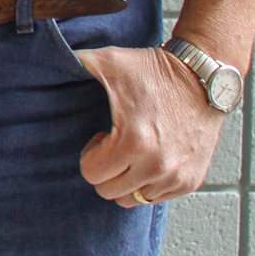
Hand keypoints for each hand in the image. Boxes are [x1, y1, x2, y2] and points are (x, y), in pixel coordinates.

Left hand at [75, 44, 225, 205]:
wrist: (203, 78)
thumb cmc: (156, 72)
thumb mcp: (110, 61)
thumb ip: (76, 61)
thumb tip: (51, 56)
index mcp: (133, 143)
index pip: (92, 174)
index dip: (91, 155)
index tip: (102, 137)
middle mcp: (157, 166)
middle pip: (110, 192)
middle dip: (106, 171)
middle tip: (115, 147)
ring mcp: (176, 176)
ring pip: (134, 199)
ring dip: (127, 180)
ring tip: (133, 153)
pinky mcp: (191, 180)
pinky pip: (158, 198)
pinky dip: (150, 184)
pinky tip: (151, 159)